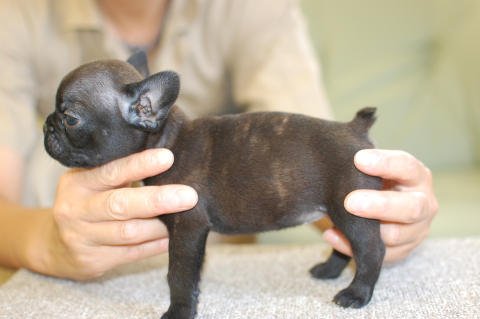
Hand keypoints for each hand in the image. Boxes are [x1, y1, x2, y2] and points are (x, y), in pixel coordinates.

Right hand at [36, 149, 196, 279]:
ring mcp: (82, 238)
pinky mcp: (94, 261)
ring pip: (129, 232)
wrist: (53, 245)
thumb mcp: (91, 182)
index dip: (140, 165)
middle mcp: (76, 210)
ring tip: (188, 217)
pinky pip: (133, 253)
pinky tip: (174, 238)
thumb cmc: (85, 203)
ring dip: (162, 226)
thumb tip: (168, 163)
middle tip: (189, 196)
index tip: (167, 158)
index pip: (111, 172)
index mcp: (77, 183)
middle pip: (120, 206)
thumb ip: (119, 173)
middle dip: (157, 200)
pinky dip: (157, 245)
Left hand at [322, 149, 437, 262]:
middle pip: (409, 207)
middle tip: (350, 202)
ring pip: (395, 235)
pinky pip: (380, 254)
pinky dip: (352, 246)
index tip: (358, 159)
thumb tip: (343, 151)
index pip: (406, 166)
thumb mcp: (374, 167)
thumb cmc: (374, 180)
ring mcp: (417, 229)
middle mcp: (424, 202)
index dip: (384, 163)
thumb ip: (363, 162)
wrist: (381, 203)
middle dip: (378, 206)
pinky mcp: (405, 249)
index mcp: (417, 175)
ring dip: (364, 231)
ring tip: (335, 221)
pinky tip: (332, 235)